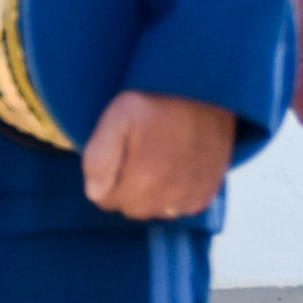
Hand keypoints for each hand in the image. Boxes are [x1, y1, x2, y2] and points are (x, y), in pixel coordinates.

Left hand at [85, 89, 234, 223]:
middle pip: (132, 208)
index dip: (106, 178)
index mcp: (142, 181)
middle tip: (138, 155)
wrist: (207, 92)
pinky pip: (180, 208)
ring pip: (156, 210)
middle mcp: (168, 197)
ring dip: (152, 194)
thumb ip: (98, 158)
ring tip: (158, 160)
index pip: (106, 200)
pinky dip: (176, 195)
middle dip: (128, 188)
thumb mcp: (118, 117)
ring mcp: (189, 198)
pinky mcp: (205, 195)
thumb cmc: (159, 102)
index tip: (118, 154)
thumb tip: (95, 192)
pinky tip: (177, 168)